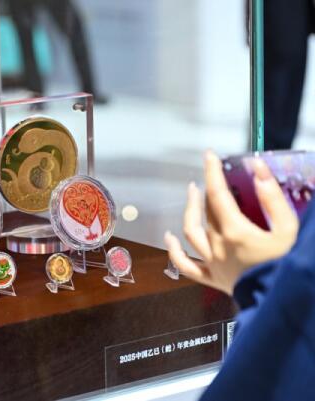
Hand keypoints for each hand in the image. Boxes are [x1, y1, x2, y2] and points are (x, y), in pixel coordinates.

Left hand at [164, 151, 298, 294]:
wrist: (285, 302)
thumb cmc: (288, 267)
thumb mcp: (289, 228)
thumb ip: (272, 198)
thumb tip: (258, 172)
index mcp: (235, 232)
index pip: (217, 194)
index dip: (212, 173)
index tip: (209, 156)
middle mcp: (218, 246)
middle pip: (206, 212)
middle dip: (207, 190)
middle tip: (210, 177)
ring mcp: (212, 263)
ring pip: (191, 233)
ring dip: (189, 211)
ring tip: (191, 195)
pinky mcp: (212, 279)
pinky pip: (185, 266)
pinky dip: (174, 251)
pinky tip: (169, 238)